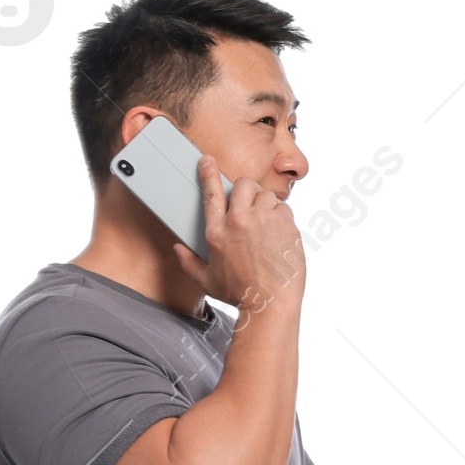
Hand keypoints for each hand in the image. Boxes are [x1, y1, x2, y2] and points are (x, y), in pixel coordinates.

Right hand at [173, 155, 305, 319]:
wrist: (271, 304)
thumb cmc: (240, 294)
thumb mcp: (207, 282)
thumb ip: (189, 263)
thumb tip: (178, 250)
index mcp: (218, 231)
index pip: (211, 192)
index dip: (208, 172)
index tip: (208, 160)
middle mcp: (240, 220)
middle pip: (243, 183)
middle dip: (245, 189)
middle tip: (248, 203)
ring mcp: (265, 221)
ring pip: (266, 194)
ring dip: (265, 204)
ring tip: (264, 224)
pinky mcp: (286, 225)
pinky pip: (284, 209)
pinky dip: (281, 217)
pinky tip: (278, 235)